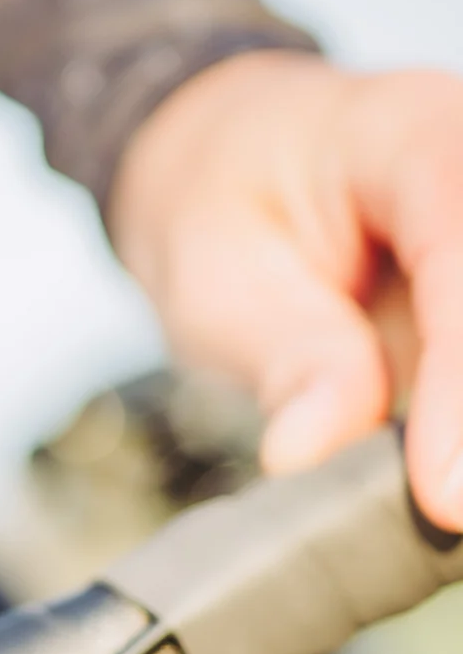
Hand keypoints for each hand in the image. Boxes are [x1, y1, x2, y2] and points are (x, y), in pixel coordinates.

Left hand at [110, 51, 462, 521]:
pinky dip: (460, 417)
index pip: (462, 257)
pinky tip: (446, 486)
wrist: (226, 171)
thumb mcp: (216, 290)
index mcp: (411, 138)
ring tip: (443, 513)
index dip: (461, 391)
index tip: (445, 496)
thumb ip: (285, 362)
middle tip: (449, 516)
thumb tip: (306, 454)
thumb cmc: (217, 219)